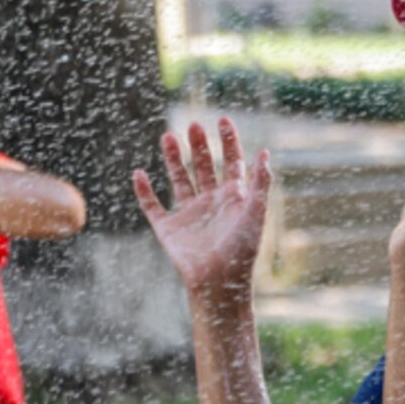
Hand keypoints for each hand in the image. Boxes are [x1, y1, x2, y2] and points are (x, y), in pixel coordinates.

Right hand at [133, 117, 270, 304]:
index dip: (228, 142)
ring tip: (167, 136)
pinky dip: (144, 191)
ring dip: (173, 159)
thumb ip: (261, 184)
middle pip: (204, 167)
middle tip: (193, 124)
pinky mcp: (169, 230)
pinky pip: (153, 207)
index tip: (223, 119)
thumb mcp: (255, 214)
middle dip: (199, 146)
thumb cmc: (241, 252)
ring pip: (179, 180)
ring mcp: (189, 215)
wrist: (218, 284)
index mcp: (234, 199)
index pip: (231, 163)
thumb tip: (265, 153)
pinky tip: (138, 173)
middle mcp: (211, 204)